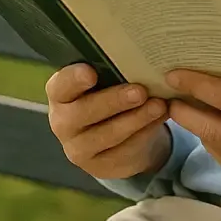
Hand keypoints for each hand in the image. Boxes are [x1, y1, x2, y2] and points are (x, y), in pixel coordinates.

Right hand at [46, 64, 170, 181]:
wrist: (115, 137)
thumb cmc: (108, 96)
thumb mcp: (105, 82)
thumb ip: (110, 70)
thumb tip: (137, 54)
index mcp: (60, 94)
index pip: (60, 86)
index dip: (73, 79)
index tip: (91, 72)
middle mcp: (62, 122)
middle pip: (83, 113)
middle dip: (113, 101)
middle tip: (140, 91)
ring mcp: (78, 148)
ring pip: (106, 135)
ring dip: (135, 120)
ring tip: (159, 105)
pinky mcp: (99, 167)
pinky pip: (123, 151)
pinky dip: (145, 134)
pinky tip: (160, 119)